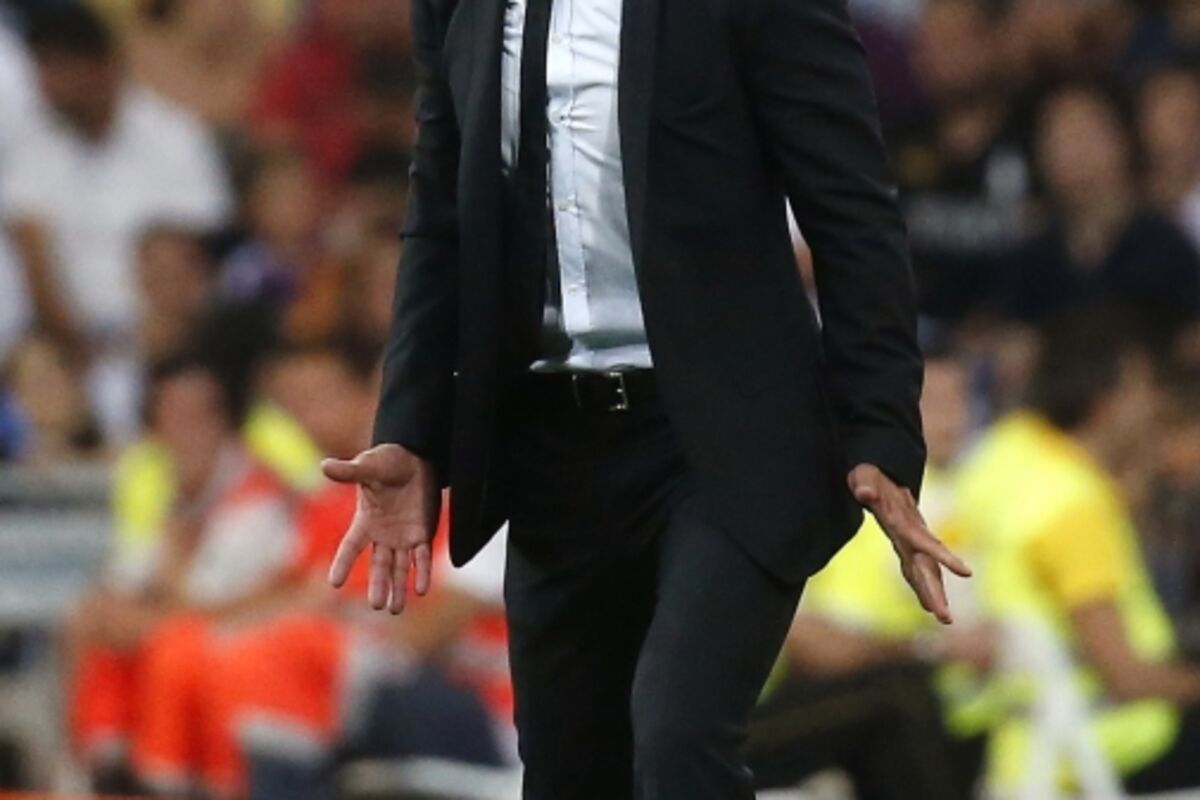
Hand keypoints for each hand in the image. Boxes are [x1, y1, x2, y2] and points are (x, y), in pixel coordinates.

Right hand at [323, 444, 439, 614]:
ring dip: (398, 588)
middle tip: (377, 606)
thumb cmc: (387, 461)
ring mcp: (402, 537)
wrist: (415, 459)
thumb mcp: (368, 466)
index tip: (333, 584)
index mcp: (365, 521)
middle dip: (378, 585)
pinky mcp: (422, 534)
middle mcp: (382, 535)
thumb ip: (350, 471)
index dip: (343, 564)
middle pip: (379, 565)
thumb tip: (324, 466)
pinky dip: (422, 573)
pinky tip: (422, 590)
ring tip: (394, 610)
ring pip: (399, 568)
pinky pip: (422, 558)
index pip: (350, 547)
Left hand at [848, 464, 970, 624]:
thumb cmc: (871, 475)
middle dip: (936, 592)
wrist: (881, 470)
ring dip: (933, 594)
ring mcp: (908, 540)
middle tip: (946, 619)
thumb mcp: (864, 477)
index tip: (967, 572)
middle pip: (927, 566)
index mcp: (905, 521)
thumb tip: (863, 493)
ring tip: (945, 619)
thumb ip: (865, 486)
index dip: (944, 557)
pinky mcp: (902, 543)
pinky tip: (926, 606)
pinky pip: (913, 569)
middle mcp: (911, 534)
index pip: (926, 543)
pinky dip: (920, 586)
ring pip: (924, 571)